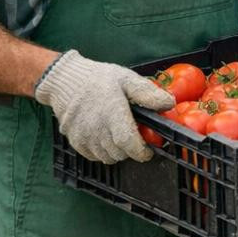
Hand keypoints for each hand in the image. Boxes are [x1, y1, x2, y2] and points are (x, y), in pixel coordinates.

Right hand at [33, 50, 173, 163]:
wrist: (67, 81)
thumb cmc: (100, 79)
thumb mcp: (128, 79)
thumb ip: (148, 93)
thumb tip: (170, 104)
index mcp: (112, 113)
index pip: (128, 143)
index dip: (142, 151)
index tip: (150, 150)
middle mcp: (95, 129)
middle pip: (120, 153)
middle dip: (132, 150)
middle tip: (137, 137)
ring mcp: (83, 137)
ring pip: (107, 157)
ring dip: (118, 151)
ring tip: (122, 135)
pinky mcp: (74, 141)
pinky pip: (94, 156)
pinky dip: (103, 151)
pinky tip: (107, 136)